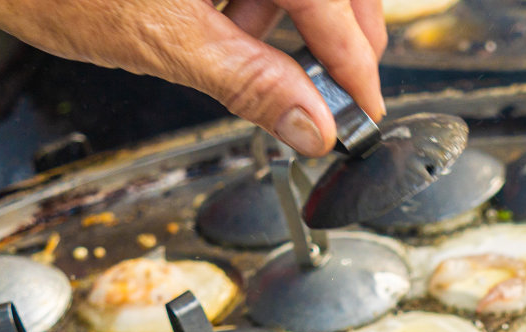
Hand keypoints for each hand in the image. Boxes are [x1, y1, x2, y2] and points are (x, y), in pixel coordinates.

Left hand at [0, 0, 386, 156]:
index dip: (355, 63)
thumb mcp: (163, 41)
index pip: (334, 3)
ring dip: (295, 12)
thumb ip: (251, 83)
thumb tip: (312, 125)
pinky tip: (228, 16)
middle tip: (326, 91)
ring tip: (249, 47)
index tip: (361, 109)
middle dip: (336, 34)